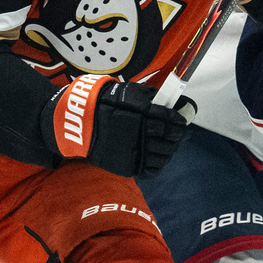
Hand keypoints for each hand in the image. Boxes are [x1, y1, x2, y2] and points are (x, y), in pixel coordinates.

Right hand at [41, 74, 195, 178]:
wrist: (80, 123)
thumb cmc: (106, 104)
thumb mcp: (130, 93)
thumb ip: (152, 98)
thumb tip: (175, 102)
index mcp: (143, 115)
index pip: (171, 121)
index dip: (180, 121)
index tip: (182, 120)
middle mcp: (141, 134)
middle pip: (170, 139)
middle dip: (176, 136)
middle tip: (177, 134)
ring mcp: (134, 152)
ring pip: (163, 155)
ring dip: (169, 150)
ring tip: (168, 145)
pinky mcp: (128, 166)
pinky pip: (151, 169)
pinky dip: (158, 163)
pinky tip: (157, 156)